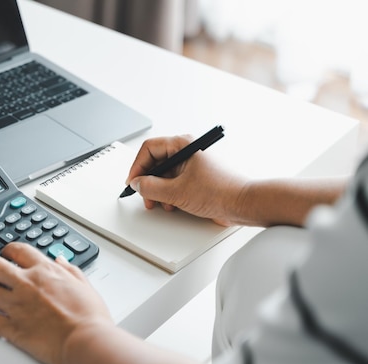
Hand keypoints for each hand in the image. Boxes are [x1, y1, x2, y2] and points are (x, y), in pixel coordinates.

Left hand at [0, 242, 111, 363]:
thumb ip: (70, 270)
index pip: (20, 251)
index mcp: (45, 272)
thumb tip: (61, 259)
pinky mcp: (12, 328)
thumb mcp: (84, 284)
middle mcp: (27, 284)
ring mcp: (17, 306)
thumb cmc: (90, 317)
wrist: (86, 341)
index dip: (8, 249)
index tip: (3, 252)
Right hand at [126, 135, 247, 225]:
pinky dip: (169, 194)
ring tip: (160, 203)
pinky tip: (172, 204)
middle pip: (155, 162)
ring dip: (158, 190)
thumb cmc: (221, 191)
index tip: (133, 182)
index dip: (137, 166)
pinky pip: (174, 183)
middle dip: (148, 181)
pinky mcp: (196, 178)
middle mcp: (187, 152)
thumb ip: (151, 188)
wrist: (243, 204)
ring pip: (164, 174)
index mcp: (183, 145)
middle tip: (145, 195)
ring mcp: (192, 165)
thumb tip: (138, 184)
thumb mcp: (177, 192)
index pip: (149, 148)